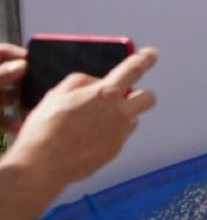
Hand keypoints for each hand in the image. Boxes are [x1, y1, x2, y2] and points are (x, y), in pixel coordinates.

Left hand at [0, 43, 27, 133]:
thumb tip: (22, 65)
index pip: (2, 52)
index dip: (17, 54)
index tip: (36, 63)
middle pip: (8, 74)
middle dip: (24, 81)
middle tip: (42, 87)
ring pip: (6, 97)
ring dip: (21, 103)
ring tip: (35, 109)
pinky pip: (1, 117)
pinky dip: (11, 122)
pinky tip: (23, 128)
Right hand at [6, 48, 157, 187]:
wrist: (42, 165)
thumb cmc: (45, 127)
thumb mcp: (57, 93)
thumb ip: (82, 82)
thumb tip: (95, 82)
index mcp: (106, 93)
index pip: (133, 69)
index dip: (144, 58)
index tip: (151, 54)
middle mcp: (120, 113)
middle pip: (148, 98)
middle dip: (139, 95)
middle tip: (123, 97)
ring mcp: (120, 134)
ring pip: (132, 119)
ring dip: (120, 117)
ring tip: (92, 123)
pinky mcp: (114, 151)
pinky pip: (118, 137)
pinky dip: (107, 135)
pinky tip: (85, 139)